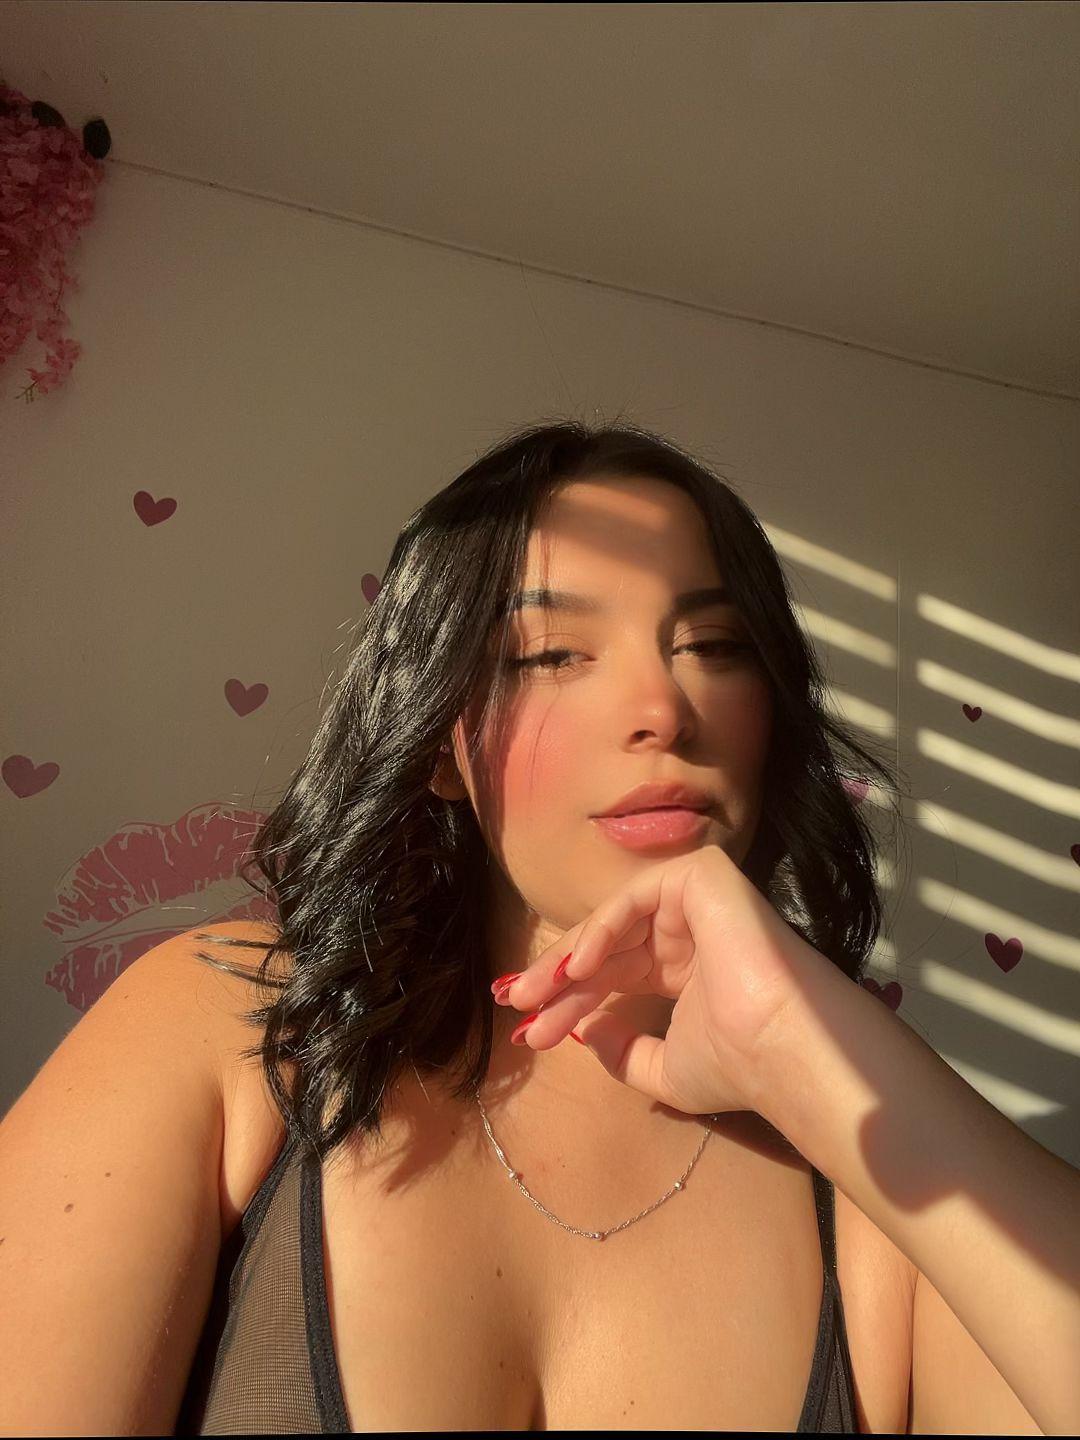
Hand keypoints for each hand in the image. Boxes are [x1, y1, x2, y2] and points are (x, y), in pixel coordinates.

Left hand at [495, 842, 826, 1117]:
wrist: (781, 1049)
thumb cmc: (736, 1065)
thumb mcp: (665, 1068)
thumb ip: (624, 1052)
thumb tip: (586, 1032)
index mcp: (685, 968)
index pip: (614, 975)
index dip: (569, 1001)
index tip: (529, 1032)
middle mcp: (689, 931)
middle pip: (606, 947)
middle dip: (558, 978)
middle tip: (518, 1006)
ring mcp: (697, 899)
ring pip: (614, 921)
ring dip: (569, 958)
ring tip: (535, 994)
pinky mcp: (703, 876)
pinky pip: (637, 895)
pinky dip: (603, 927)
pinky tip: (577, 967)